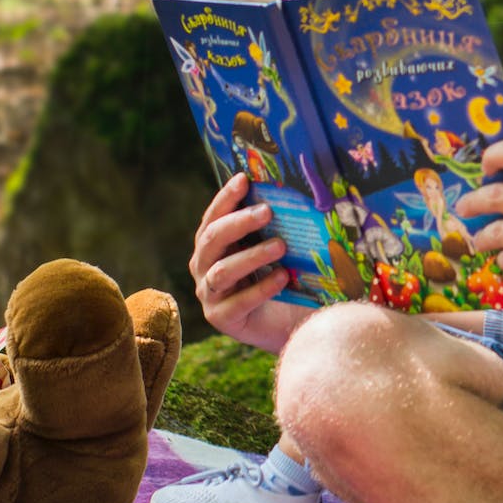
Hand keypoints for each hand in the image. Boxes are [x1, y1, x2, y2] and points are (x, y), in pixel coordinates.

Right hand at [190, 173, 306, 352]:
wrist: (291, 323)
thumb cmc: (284, 277)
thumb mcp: (279, 249)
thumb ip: (277, 226)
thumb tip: (297, 193)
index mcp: (214, 245)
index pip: (214, 217)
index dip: (226, 198)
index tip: (243, 179)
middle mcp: (205, 267)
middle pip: (212, 239)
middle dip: (239, 222)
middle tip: (267, 211)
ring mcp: (210, 294)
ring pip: (222, 270)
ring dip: (251, 256)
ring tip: (280, 246)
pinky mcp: (222, 318)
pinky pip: (237, 302)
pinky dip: (261, 289)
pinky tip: (283, 278)